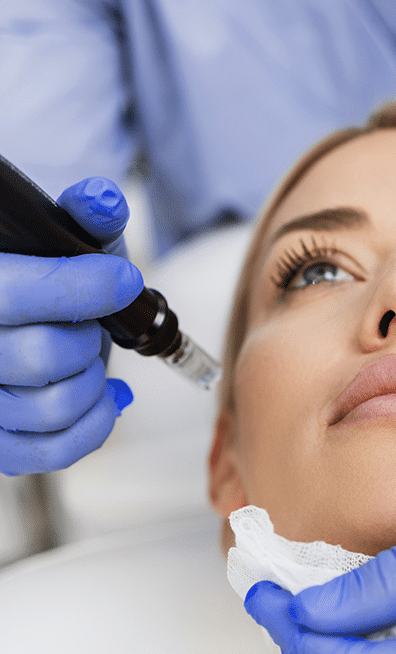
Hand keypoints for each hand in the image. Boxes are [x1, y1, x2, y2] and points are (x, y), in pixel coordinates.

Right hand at [0, 178, 141, 474]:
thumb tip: (103, 202)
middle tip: (94, 324)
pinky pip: (54, 452)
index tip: (123, 278)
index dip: (80, 288)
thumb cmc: (47, 274)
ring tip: (92, 356)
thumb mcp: (65, 234)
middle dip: (89, 338)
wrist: (32, 317)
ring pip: (54, 408)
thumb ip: (86, 215)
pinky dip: (96, 425)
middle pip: (44, 357)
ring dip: (95, 381)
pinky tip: (108, 397)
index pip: (14, 295)